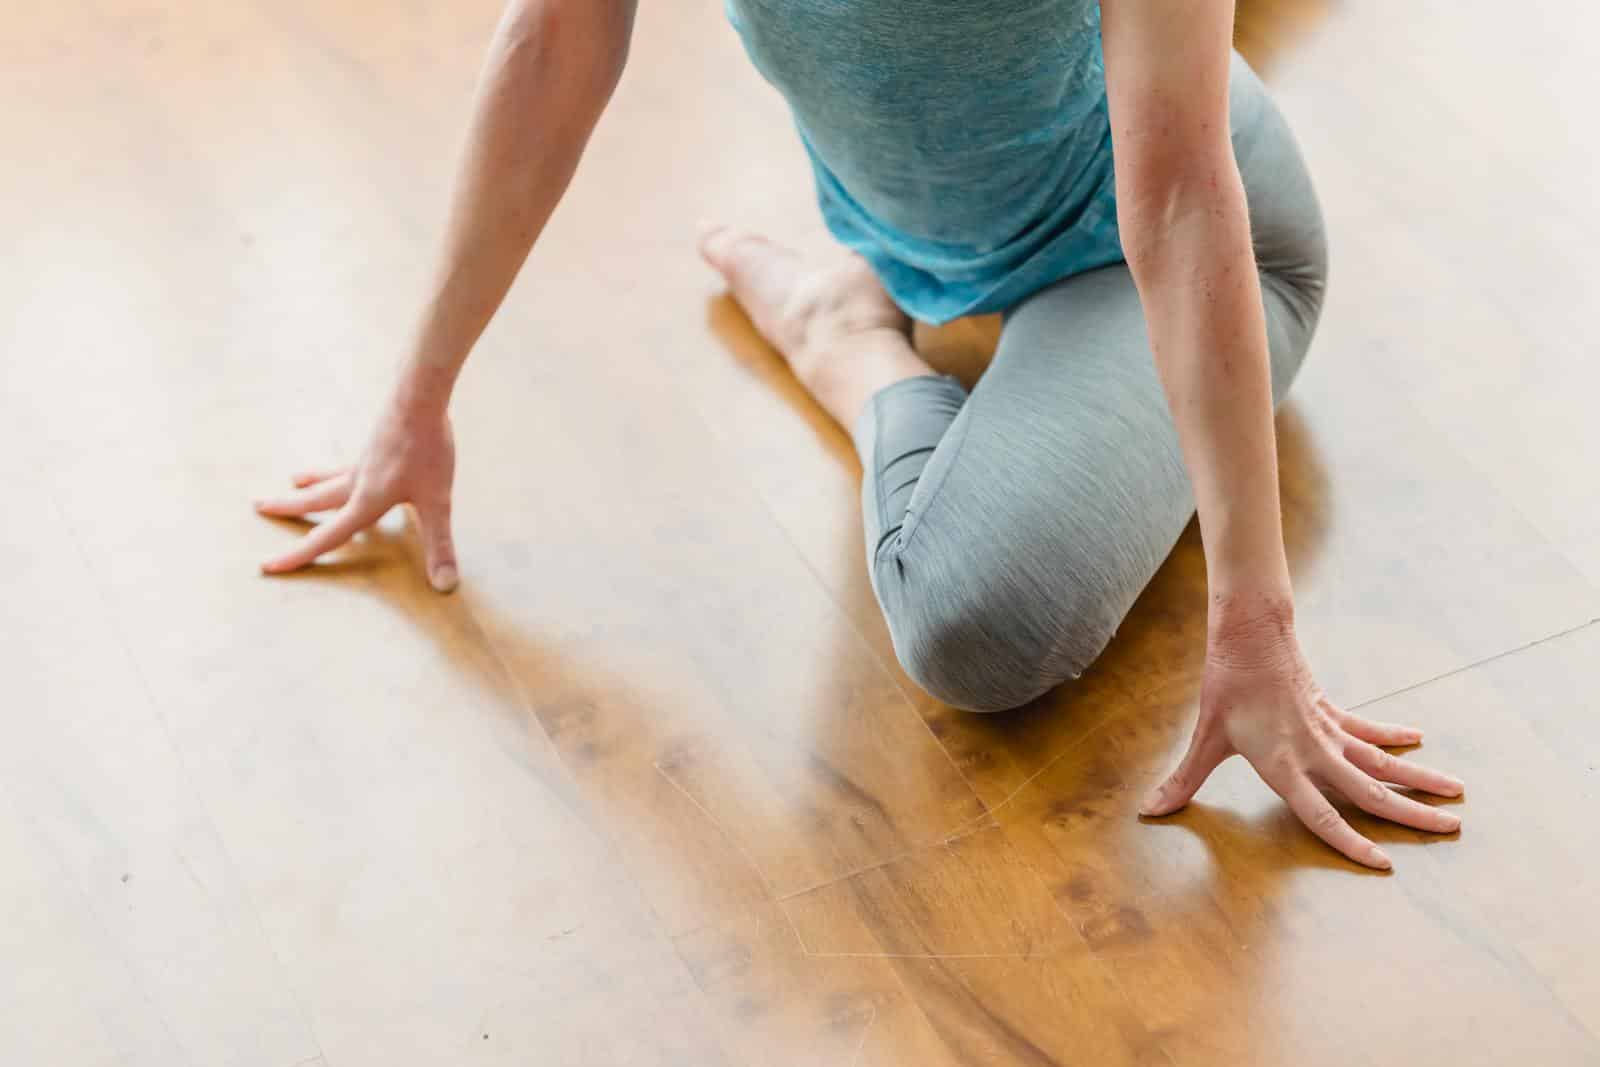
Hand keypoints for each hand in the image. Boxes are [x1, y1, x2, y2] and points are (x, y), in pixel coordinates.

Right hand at [254, 400, 459, 591]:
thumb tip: (445, 586)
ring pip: (329, 478)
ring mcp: (364, 460)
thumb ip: (440, 544)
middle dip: (288, 509)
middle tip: (257, 507)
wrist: (420, 397)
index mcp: (366, 500)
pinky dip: (338, 467)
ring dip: (309, 484)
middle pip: (317, 500)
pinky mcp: (375, 444)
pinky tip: (347, 464)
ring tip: (293, 480)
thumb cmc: (428, 449)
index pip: (328, 537)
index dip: (299, 555)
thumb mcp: (438, 502)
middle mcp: (357, 481)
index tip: (267, 566)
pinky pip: (349, 462)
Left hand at [1140, 597, 1463, 868]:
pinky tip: (1419, 742)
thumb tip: (1149, 811)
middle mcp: (1313, 751)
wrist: (1250, 634)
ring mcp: (1328, 731)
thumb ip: (1182, 781)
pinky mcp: (1331, 712)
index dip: (1349, 842)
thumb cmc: (1226, 687)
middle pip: (1369, 790)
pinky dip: (1393, 737)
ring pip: (1381, 761)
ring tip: (1457, 793)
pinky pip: (1368, 730)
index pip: (1321, 814)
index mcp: (1283, 764)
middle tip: (1452, 827)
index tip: (1384, 863)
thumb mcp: (1204, 738)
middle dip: (1410, 813)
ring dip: (1419, 777)